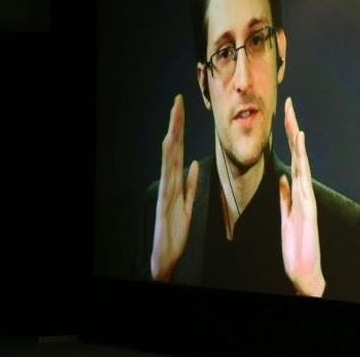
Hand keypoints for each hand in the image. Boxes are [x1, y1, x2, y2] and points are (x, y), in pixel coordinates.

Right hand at [151, 94, 198, 280]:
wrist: (166, 257)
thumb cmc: (175, 232)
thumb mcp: (189, 205)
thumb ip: (191, 186)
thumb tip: (195, 166)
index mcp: (175, 183)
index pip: (179, 151)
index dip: (181, 130)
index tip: (183, 109)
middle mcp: (168, 183)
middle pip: (172, 149)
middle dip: (175, 125)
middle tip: (178, 102)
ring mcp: (165, 192)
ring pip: (168, 159)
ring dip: (172, 137)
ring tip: (174, 117)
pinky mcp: (164, 203)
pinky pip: (169, 178)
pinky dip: (169, 162)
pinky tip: (170, 146)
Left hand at [279, 97, 324, 296]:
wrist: (304, 270)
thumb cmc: (296, 246)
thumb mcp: (286, 217)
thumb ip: (285, 198)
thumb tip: (283, 179)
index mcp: (297, 192)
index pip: (292, 159)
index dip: (287, 138)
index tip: (283, 116)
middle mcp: (305, 191)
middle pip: (298, 154)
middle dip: (293, 130)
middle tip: (289, 105)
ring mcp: (307, 199)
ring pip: (303, 164)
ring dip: (298, 141)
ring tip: (294, 119)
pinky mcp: (308, 209)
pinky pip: (304, 181)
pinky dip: (303, 163)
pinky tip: (301, 148)